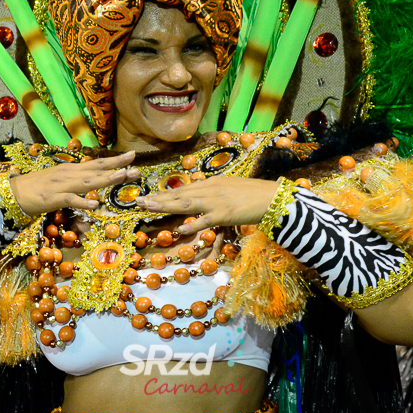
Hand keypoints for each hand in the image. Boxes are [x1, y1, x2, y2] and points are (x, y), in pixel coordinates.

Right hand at [10, 152, 139, 215]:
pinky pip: (70, 200)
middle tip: (137, 168)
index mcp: (72, 169)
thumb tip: (94, 178)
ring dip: (106, 179)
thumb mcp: (60, 179)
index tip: (133, 155)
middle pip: (97, 170)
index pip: (98, 163)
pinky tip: (95, 205)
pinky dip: (83, 202)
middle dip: (118, 168)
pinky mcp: (53, 199)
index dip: (116, 160)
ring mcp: (62, 186)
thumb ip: (77, 178)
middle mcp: (69, 174)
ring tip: (123, 177)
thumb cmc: (37, 187)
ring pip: (88, 182)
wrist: (13, 192)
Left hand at [135, 177, 279, 233]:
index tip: (150, 196)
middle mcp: (210, 189)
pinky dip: (192, 224)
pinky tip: (179, 229)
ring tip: (149, 207)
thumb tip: (202, 198)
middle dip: (158, 198)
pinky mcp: (224, 214)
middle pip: (180, 195)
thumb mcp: (231, 188)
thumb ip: (215, 193)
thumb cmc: (255, 195)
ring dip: (166, 206)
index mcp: (212, 183)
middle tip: (139, 201)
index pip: (184, 189)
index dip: (165, 194)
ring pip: (186, 204)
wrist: (274, 197)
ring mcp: (216, 202)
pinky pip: (205, 220)